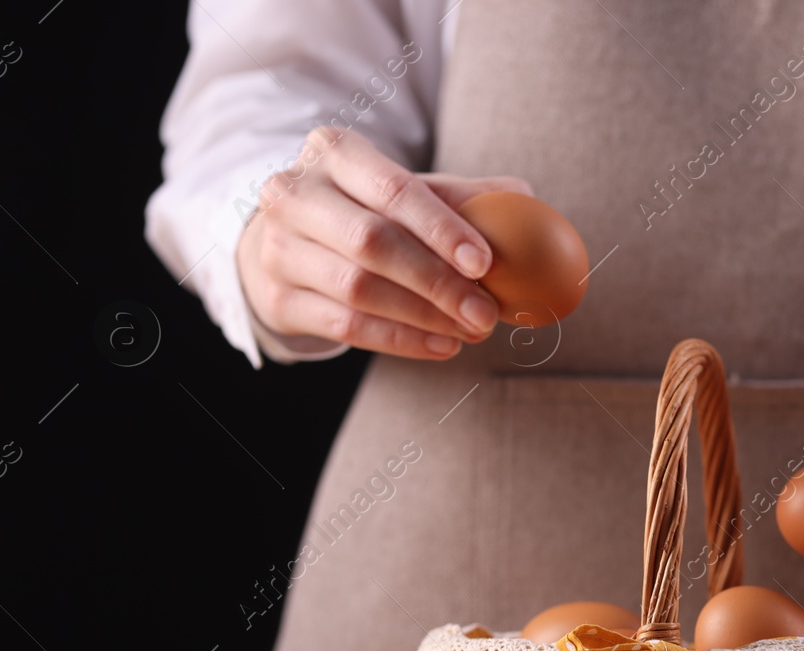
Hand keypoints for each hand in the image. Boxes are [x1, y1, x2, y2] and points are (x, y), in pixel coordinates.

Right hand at [236, 126, 532, 359]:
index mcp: (333, 152)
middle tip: (486, 313)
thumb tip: (525, 199)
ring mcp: (278, 248)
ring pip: (359, 290)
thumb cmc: (364, 210)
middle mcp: (294, 194)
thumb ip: (463, 195)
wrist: (286, 241)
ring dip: (425, 317)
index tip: (485, 263)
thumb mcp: (405, 191)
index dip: (442, 228)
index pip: (394, 190)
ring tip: (472, 330)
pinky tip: (442, 346)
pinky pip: (347, 326)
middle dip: (438, 283)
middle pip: (374, 243)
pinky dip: (401, 340)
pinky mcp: (278, 299)